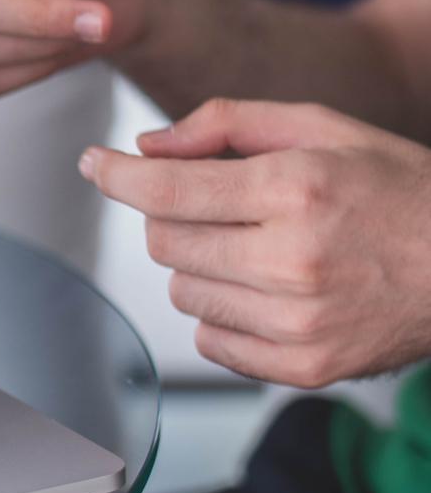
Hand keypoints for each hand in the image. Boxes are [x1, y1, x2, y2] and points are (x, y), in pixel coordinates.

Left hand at [80, 99, 430, 385]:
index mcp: (296, 190)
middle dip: (173, 215)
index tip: (94, 164)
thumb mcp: (322, 127)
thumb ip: (225, 123)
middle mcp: (292, 260)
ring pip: (181, 291)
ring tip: (257, 247)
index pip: (166, 190)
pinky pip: (210, 340)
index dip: (116, 176)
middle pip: (164, 241)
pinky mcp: (303, 368)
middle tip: (219, 204)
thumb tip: (147, 148)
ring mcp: (298, 323)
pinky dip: (222, 313)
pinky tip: (267, 290)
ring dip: (199, 264)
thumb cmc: (398, 189)